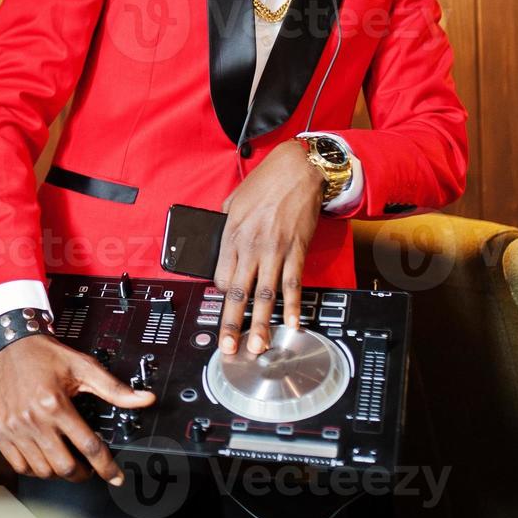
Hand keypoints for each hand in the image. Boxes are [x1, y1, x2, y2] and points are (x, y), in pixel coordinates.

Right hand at [0, 334, 154, 484]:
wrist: (11, 346)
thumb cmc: (45, 356)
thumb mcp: (84, 367)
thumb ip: (115, 389)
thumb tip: (144, 399)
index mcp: (55, 404)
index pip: (89, 446)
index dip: (106, 466)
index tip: (114, 476)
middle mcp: (33, 418)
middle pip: (65, 466)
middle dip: (83, 474)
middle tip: (88, 468)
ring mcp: (13, 428)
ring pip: (42, 470)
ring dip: (59, 472)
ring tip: (66, 461)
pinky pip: (19, 465)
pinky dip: (34, 469)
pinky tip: (43, 458)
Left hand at [216, 140, 323, 355]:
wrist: (297, 169)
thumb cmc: (265, 182)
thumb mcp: (233, 201)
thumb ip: (226, 225)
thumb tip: (222, 245)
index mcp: (230, 234)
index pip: (220, 277)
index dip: (221, 296)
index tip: (224, 308)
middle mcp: (250, 246)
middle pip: (237, 292)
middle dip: (232, 324)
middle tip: (229, 348)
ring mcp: (274, 250)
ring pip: (265, 295)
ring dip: (261, 324)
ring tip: (259, 346)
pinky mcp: (296, 250)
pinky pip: (293, 284)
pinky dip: (293, 306)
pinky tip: (291, 324)